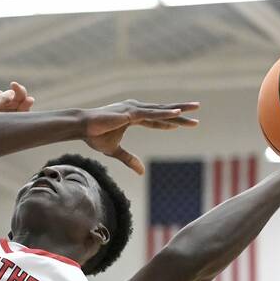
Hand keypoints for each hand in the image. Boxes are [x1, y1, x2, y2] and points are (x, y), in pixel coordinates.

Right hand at [83, 99, 199, 174]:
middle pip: (163, 112)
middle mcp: (136, 110)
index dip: (169, 122)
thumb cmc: (94, 136)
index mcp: (133, 117)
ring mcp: (134, 110)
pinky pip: (152, 114)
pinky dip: (165, 114)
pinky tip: (177, 113)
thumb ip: (129, 159)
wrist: (82, 127)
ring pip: (162, 110)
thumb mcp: (115, 151)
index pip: (156, 120)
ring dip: (179, 109)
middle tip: (197, 109)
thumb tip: (142, 172)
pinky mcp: (131, 113)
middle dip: (181, 112)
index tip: (183, 123)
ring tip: (195, 107)